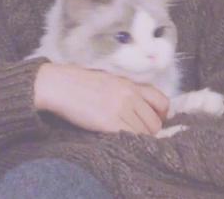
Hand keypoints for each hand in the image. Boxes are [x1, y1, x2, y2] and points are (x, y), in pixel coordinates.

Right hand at [34, 62, 169, 135]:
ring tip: (126, 136)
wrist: (60, 85)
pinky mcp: (109, 122)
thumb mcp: (110, 80)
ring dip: (139, 138)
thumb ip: (127, 91)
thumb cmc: (81, 83)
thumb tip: (141, 107)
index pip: (161, 100)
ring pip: (145, 133)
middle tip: (138, 133)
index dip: (162, 114)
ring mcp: (120, 108)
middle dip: (150, 131)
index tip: (156, 120)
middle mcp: (129, 95)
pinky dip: (129, 142)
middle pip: (155, 122)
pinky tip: (119, 138)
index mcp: (130, 83)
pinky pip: (130, 137)